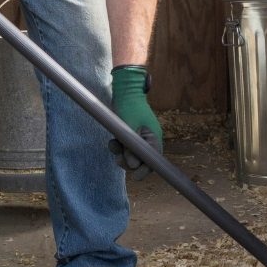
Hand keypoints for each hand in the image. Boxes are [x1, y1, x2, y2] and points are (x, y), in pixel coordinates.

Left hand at [109, 65, 162, 179]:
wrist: (125, 90)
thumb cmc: (130, 106)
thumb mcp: (128, 129)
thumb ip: (131, 148)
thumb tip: (133, 166)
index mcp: (153, 137)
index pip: (154, 160)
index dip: (145, 170)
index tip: (135, 177)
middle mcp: (149, 138)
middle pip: (142, 160)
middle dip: (129, 163)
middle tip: (117, 160)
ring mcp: (140, 136)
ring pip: (132, 154)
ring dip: (121, 154)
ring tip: (112, 145)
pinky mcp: (132, 133)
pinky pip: (126, 147)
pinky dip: (119, 147)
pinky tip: (112, 141)